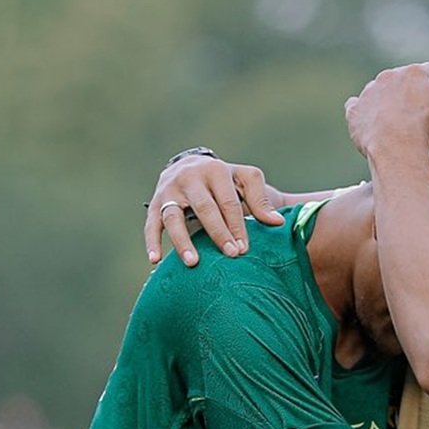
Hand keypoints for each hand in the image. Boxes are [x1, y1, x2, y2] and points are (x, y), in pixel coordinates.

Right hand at [144, 155, 285, 265]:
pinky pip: (151, 223)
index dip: (238, 226)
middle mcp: (190, 177)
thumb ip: (261, 199)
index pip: (228, 202)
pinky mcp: (154, 203)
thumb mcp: (246, 180)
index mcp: (216, 170)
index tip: (245, 249)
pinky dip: (152, 242)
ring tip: (193, 262)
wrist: (192, 166)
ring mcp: (170, 190)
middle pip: (204, 208)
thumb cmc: (226, 180)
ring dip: (182, 240)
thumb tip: (277, 222)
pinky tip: (155, 260)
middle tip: (231, 255)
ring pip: (173, 216)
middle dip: (218, 233)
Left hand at [344, 62, 428, 158]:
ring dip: (389, 102)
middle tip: (423, 113)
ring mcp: (369, 93)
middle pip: (405, 79)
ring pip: (381, 92)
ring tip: (399, 122)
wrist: (395, 147)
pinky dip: (365, 113)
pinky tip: (375, 125)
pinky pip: (358, 107)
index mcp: (416, 72)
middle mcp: (390, 76)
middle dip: (413, 92)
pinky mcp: (354, 111)